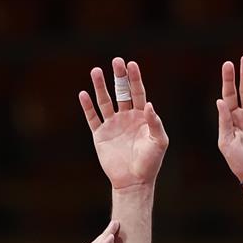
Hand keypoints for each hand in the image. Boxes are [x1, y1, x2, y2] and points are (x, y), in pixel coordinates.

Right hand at [80, 58, 168, 190]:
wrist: (134, 181)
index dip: (135, 79)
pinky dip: (87, 107)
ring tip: (96, 70)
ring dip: (100, 87)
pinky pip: (92, 118)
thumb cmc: (150, 162)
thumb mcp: (159, 142)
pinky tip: (83, 94)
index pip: (138, 93)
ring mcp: (113, 125)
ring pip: (105, 101)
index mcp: (142, 117)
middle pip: (121, 92)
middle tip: (116, 61)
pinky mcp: (100, 135)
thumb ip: (155, 123)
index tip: (132, 64)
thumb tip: (149, 105)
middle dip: (119, 77)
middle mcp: (126, 117)